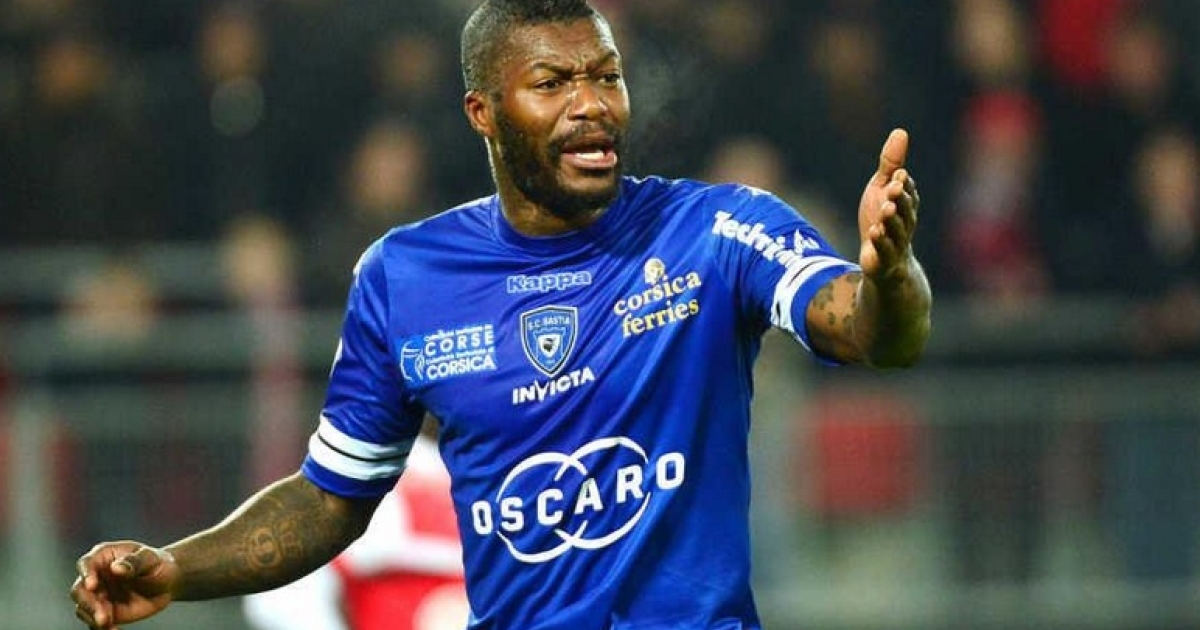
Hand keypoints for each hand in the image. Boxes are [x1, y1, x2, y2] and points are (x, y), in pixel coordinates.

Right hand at [70, 541, 178, 628]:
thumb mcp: (150, 559)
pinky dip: (101, 629)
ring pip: (83, 608)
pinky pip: (94, 623)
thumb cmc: (156, 564)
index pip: (86, 563)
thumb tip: (116, 568)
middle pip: (79, 590)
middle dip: (88, 603)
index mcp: (103, 556)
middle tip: (103, 615)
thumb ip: (134, 562)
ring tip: (109, 625)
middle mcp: (95, 576)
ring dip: (93, 618)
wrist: (166, 583)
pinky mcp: (103, 612)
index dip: (86, 573)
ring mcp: (98, 595)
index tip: (92, 585)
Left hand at [858, 128, 919, 279]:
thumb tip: (901, 131)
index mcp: (906, 203)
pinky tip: (874, 232)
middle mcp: (905, 222)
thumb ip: (891, 163)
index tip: (897, 174)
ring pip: (896, 230)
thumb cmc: (882, 218)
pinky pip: (885, 251)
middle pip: (905, 209)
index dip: (902, 183)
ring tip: (885, 209)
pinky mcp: (885, 259)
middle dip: (900, 199)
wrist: (882, 260)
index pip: (907, 190)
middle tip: (893, 188)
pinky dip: (881, 242)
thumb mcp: (882, 188)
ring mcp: (896, 242)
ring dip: (891, 220)